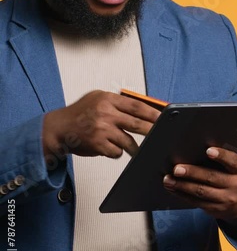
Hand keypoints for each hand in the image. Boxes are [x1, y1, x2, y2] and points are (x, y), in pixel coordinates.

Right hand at [43, 90, 159, 159]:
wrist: (58, 128)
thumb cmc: (79, 113)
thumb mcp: (97, 98)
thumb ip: (118, 102)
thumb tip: (144, 108)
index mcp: (107, 99)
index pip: (137, 106)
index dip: (153, 113)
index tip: (163, 119)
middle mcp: (105, 113)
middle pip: (138, 124)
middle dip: (152, 131)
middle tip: (160, 135)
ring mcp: (102, 129)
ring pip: (129, 141)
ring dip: (134, 147)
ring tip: (134, 148)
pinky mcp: (98, 145)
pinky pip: (117, 152)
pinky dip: (117, 151)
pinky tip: (110, 147)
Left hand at [163, 147, 236, 221]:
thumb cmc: (229, 175)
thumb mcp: (232, 166)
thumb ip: (219, 158)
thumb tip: (192, 146)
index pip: (233, 160)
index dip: (221, 155)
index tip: (208, 150)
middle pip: (212, 177)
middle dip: (192, 172)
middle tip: (176, 168)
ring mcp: (227, 199)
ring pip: (201, 191)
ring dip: (182, 185)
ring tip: (168, 179)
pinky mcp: (216, 210)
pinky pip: (196, 201)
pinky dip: (182, 194)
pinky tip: (172, 188)